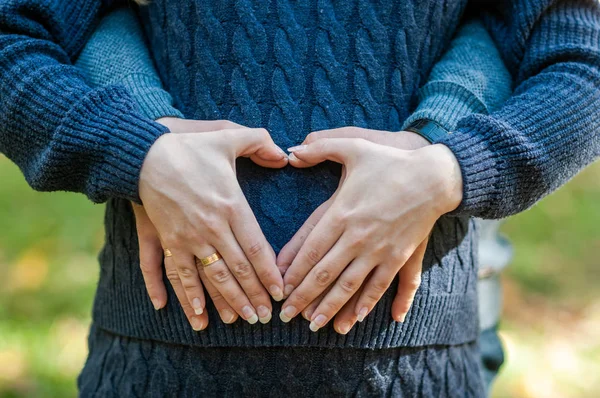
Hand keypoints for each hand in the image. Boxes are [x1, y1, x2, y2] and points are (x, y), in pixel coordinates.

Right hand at [137, 118, 286, 329]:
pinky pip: (176, 273)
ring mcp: (187, 237)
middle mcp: (211, 227)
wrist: (143, 154)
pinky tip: (188, 312)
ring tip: (238, 320)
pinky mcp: (167, 239)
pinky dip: (183, 293)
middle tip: (264, 317)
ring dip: (225, 301)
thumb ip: (260, 141)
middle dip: (252, 295)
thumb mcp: (227, 136)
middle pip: (237, 270)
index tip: (279, 292)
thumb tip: (286, 154)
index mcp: (231, 206)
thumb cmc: (189, 146)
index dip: (269, 274)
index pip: (256, 249)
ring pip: (210, 277)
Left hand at [279, 129, 461, 332]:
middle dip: (304, 297)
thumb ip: (320, 147)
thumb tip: (290, 151)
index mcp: (342, 212)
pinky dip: (367, 304)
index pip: (310, 249)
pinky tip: (356, 319)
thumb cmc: (391, 161)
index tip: (280, 289)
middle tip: (287, 316)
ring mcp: (379, 249)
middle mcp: (358, 236)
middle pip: (325, 274)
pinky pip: (381, 286)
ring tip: (315, 325)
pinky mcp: (399, 256)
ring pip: (350, 286)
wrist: (435, 176)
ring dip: (331, 307)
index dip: (293, 272)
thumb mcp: (354, 146)